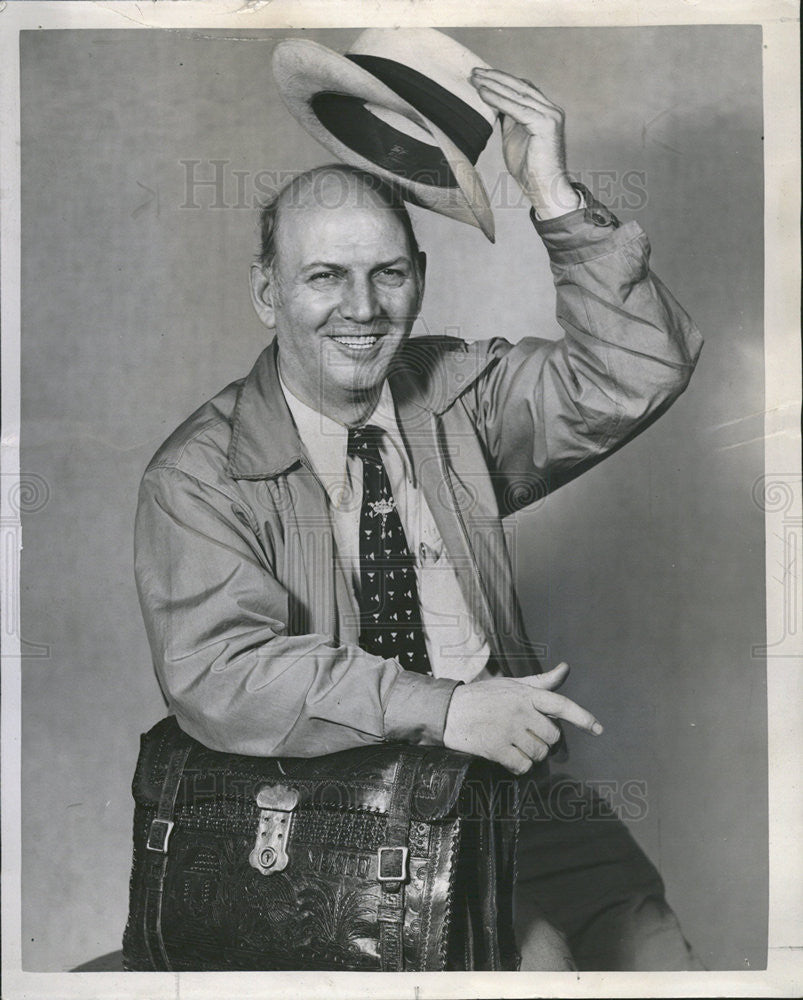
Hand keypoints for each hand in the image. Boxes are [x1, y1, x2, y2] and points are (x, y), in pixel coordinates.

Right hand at [442, 662, 601, 773]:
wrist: (448, 711)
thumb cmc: (484, 696)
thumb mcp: (512, 684)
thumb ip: (542, 681)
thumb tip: (566, 668)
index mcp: (525, 694)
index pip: (560, 704)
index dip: (582, 717)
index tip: (598, 729)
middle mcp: (520, 711)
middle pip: (552, 737)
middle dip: (545, 741)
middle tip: (528, 736)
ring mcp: (508, 730)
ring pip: (539, 754)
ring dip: (532, 755)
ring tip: (516, 745)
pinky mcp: (496, 748)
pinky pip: (522, 767)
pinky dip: (519, 767)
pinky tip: (508, 757)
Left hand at [470, 67, 579, 219]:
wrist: (544, 189)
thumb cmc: (529, 169)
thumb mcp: (514, 138)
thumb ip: (508, 120)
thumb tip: (493, 104)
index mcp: (545, 111)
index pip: (522, 88)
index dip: (501, 80)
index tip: (481, 75)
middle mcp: (551, 110)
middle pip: (520, 86)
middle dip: (495, 77)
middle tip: (474, 71)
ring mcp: (550, 115)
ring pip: (518, 93)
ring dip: (494, 84)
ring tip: (475, 79)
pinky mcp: (545, 124)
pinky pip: (517, 108)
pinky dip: (498, 100)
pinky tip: (483, 94)